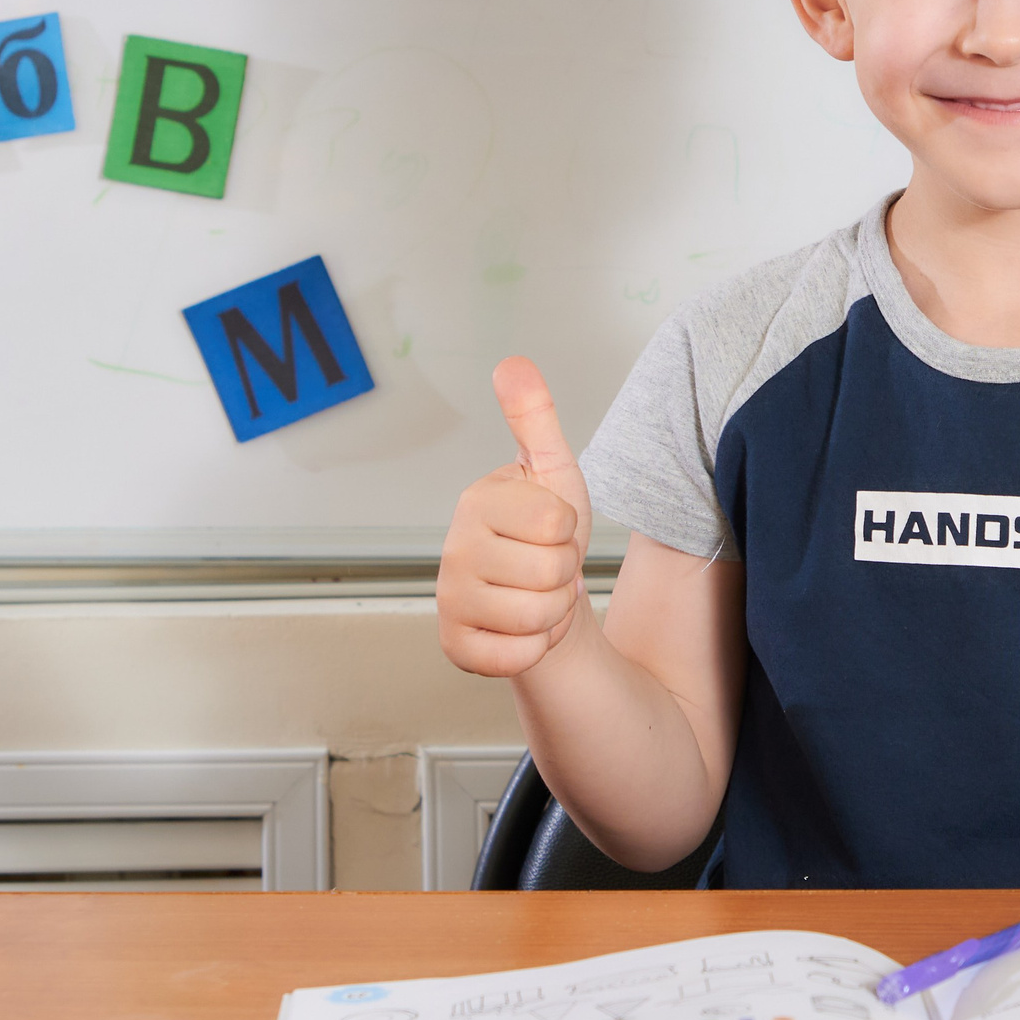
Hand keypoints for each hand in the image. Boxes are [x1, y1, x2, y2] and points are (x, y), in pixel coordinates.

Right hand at [436, 357, 594, 679]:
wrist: (543, 599)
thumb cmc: (548, 535)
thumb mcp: (553, 471)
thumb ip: (535, 416)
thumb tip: (512, 363)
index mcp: (477, 502)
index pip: (557, 524)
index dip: (569, 531)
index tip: (552, 530)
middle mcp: (453, 550)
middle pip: (550, 573)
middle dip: (564, 574)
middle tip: (545, 566)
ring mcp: (449, 600)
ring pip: (538, 616)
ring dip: (553, 611)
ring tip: (536, 595)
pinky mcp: (455, 646)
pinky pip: (516, 656)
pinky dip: (534, 648)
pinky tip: (521, 628)